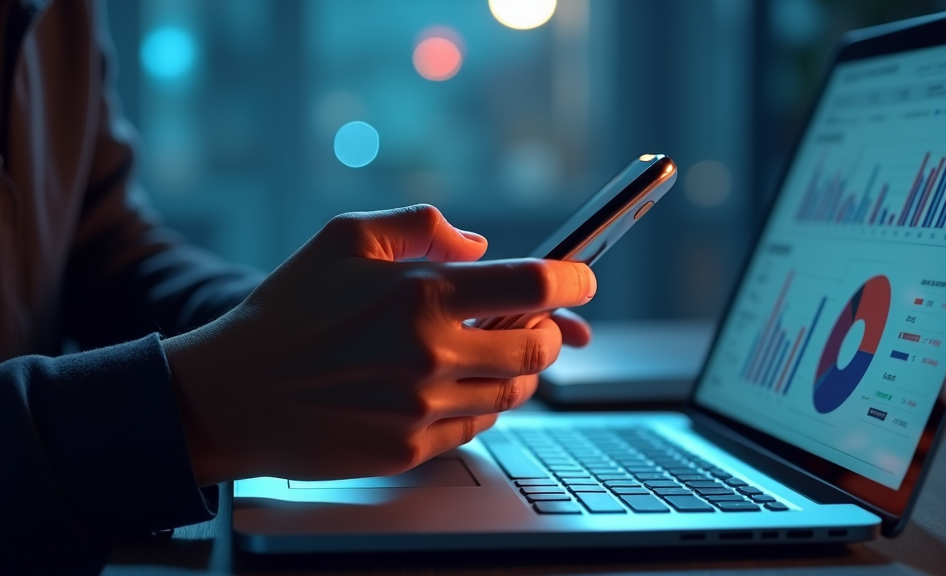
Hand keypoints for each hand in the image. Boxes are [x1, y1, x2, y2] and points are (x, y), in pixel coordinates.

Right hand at [163, 204, 595, 484]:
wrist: (232, 395)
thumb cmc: (286, 312)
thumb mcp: (344, 239)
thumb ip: (421, 226)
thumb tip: (479, 245)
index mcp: (419, 295)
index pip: (531, 285)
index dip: (573, 279)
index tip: (582, 279)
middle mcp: (429, 354)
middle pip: (537, 348)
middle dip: (548, 332)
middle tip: (534, 322)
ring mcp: (422, 409)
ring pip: (513, 391)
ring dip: (517, 369)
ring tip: (488, 352)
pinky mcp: (410, 450)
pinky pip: (478, 426)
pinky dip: (482, 403)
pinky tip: (455, 385)